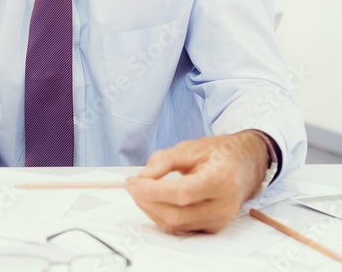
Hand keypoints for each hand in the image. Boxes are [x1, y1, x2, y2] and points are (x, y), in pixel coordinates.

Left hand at [125, 131, 268, 233]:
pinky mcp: (213, 227)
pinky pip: (180, 228)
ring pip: (175, 224)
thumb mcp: (189, 147)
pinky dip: (161, 215)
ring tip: (141, 190)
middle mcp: (224, 204)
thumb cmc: (218, 154)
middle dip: (147, 200)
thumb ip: (163, 161)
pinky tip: (155, 200)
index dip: (152, 191)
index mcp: (222, 179)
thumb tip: (141, 178)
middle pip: (176, 213)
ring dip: (151, 209)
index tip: (132, 183)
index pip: (182, 193)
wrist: (244, 164)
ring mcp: (220, 219)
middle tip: (132, 186)